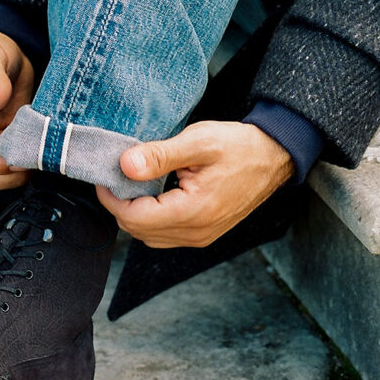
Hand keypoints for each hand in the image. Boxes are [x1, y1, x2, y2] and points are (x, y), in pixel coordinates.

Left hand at [96, 121, 293, 247]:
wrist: (273, 157)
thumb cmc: (239, 146)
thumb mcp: (199, 142)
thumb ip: (160, 155)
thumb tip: (125, 165)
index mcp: (193, 212)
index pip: (135, 218)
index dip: (112, 199)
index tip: (105, 176)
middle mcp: (197, 232)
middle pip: (138, 231)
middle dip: (121, 206)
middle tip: (116, 177)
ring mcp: (201, 237)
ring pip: (150, 236)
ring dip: (136, 214)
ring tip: (134, 184)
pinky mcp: (204, 234)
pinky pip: (166, 235)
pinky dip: (152, 218)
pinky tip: (154, 194)